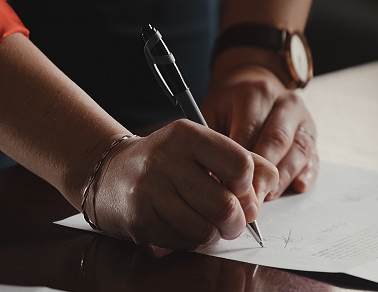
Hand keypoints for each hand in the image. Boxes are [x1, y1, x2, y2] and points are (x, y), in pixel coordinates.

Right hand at [88, 120, 277, 249]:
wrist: (110, 173)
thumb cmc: (166, 161)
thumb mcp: (201, 147)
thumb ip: (242, 160)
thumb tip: (268, 187)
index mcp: (186, 135)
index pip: (240, 165)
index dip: (248, 186)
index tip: (239, 189)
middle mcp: (165, 160)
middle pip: (226, 206)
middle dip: (237, 222)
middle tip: (232, 220)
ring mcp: (149, 191)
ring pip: (206, 231)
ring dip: (214, 234)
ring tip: (206, 222)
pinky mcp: (140, 220)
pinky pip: (184, 243)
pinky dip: (192, 241)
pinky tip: (182, 225)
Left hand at [201, 64, 318, 199]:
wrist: (252, 88)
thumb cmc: (228, 108)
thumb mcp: (211, 113)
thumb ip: (212, 142)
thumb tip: (210, 178)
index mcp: (256, 94)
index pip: (249, 133)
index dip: (239, 164)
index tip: (228, 188)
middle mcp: (285, 103)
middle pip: (277, 142)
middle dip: (263, 175)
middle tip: (249, 200)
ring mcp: (303, 119)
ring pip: (298, 151)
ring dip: (283, 179)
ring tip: (266, 198)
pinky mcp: (313, 135)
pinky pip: (314, 157)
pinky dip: (307, 174)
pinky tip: (297, 187)